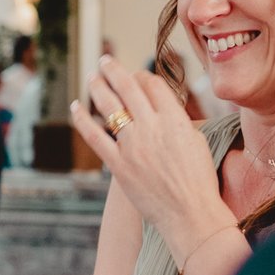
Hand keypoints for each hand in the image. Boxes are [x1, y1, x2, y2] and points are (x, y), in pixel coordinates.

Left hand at [69, 56, 237, 262]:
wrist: (190, 214)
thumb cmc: (199, 181)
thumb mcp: (196, 141)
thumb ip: (177, 120)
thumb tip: (162, 107)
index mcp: (175, 119)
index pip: (153, 84)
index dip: (142, 76)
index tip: (136, 76)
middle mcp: (152, 128)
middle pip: (129, 88)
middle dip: (114, 70)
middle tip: (105, 61)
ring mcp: (133, 146)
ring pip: (109, 107)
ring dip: (98, 87)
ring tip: (92, 77)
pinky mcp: (118, 165)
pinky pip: (95, 137)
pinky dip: (82, 119)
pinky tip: (76, 107)